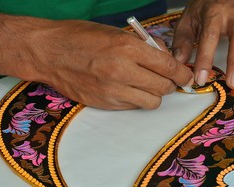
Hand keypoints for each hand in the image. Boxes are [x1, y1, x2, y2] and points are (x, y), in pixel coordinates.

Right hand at [0, 10, 193, 109]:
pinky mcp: (105, 104)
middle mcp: (122, 71)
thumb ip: (144, 45)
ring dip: (154, 95)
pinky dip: (137, 100)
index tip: (186, 76)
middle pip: (164, 87)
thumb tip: (165, 55)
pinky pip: (133, 107)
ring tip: (146, 85)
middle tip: (165, 79)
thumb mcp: (115, 31)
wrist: (48, 53)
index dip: (182, 73)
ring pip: (152, 102)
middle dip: (170, 84)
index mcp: (127, 48)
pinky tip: (128, 89)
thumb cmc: (80, 37)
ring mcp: (113, 91)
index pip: (168, 67)